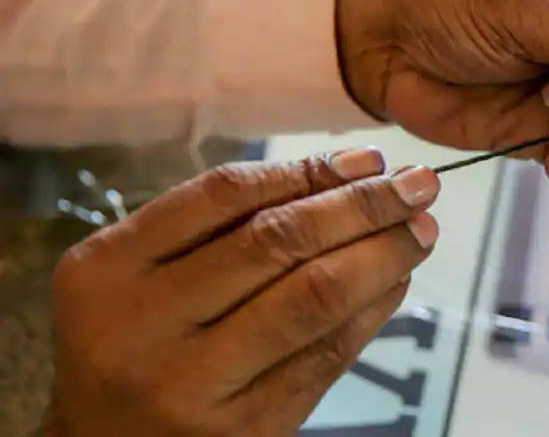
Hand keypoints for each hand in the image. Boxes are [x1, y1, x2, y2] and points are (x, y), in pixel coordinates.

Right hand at [45, 148, 439, 435]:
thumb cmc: (133, 345)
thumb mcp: (141, 276)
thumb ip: (221, 227)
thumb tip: (351, 175)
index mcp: (108, 269)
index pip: (225, 195)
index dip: (308, 171)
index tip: (367, 160)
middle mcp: (144, 325)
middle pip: (277, 241)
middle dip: (362, 206)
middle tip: (418, 184)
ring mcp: (194, 383)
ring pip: (313, 297)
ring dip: (382, 254)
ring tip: (419, 230)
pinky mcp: (245, 430)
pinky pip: (327, 355)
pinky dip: (373, 310)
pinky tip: (396, 282)